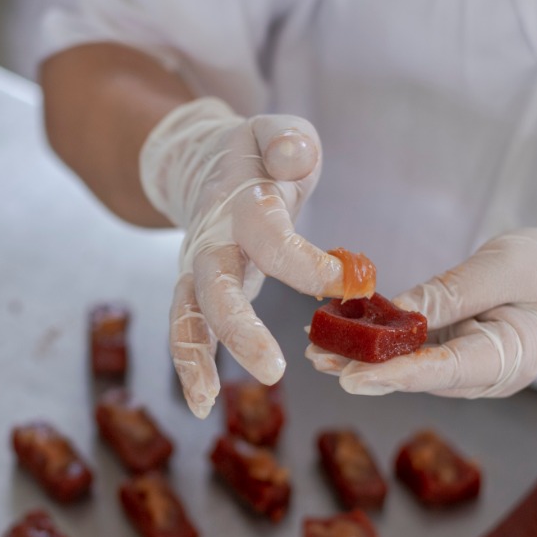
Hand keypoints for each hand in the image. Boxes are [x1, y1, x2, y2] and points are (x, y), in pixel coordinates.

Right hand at [142, 97, 349, 417]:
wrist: (208, 165)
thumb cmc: (261, 156)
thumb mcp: (279, 133)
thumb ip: (289, 140)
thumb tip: (294, 157)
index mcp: (239, 202)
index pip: (267, 235)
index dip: (304, 262)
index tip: (348, 280)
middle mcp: (210, 240)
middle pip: (215, 286)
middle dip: (239, 328)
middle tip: (274, 368)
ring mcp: (197, 269)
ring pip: (189, 315)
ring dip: (196, 357)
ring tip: (207, 400)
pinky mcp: (197, 293)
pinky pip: (188, 330)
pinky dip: (190, 366)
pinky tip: (202, 403)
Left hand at [307, 228, 536, 397]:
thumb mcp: (504, 267)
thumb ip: (452, 293)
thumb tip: (396, 312)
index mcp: (511, 358)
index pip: (445, 370)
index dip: (395, 375)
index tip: (352, 378)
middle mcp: (487, 374)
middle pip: (420, 374)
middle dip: (367, 367)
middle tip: (317, 357)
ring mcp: (471, 369)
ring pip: (411, 367)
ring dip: (365, 358)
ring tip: (317, 349)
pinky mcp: (456, 354)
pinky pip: (415, 352)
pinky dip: (381, 345)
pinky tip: (343, 336)